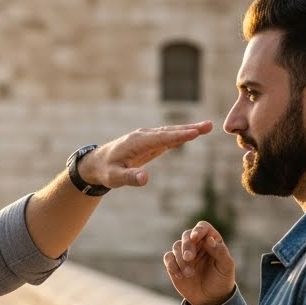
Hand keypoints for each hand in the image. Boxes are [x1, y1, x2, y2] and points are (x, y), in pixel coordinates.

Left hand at [80, 121, 213, 188]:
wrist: (97, 163)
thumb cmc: (105, 171)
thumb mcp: (115, 178)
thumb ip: (130, 178)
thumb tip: (145, 179)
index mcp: (137, 142)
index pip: (161, 138)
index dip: (178, 136)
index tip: (195, 133)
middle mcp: (143, 136)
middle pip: (169, 132)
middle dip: (189, 129)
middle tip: (209, 126)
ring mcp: (147, 138)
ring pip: (170, 133)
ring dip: (188, 130)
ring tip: (206, 128)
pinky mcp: (149, 143)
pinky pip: (167, 138)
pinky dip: (180, 136)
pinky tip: (192, 134)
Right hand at [163, 221, 236, 304]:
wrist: (211, 298)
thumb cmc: (221, 280)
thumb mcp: (226, 267)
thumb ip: (220, 251)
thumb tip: (209, 239)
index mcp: (211, 241)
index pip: (203, 228)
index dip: (199, 230)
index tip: (195, 237)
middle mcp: (197, 244)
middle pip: (187, 235)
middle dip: (187, 246)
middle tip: (189, 258)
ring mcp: (184, 253)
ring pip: (176, 246)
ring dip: (181, 259)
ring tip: (189, 274)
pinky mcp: (174, 263)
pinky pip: (168, 258)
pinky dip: (172, 265)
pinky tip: (180, 276)